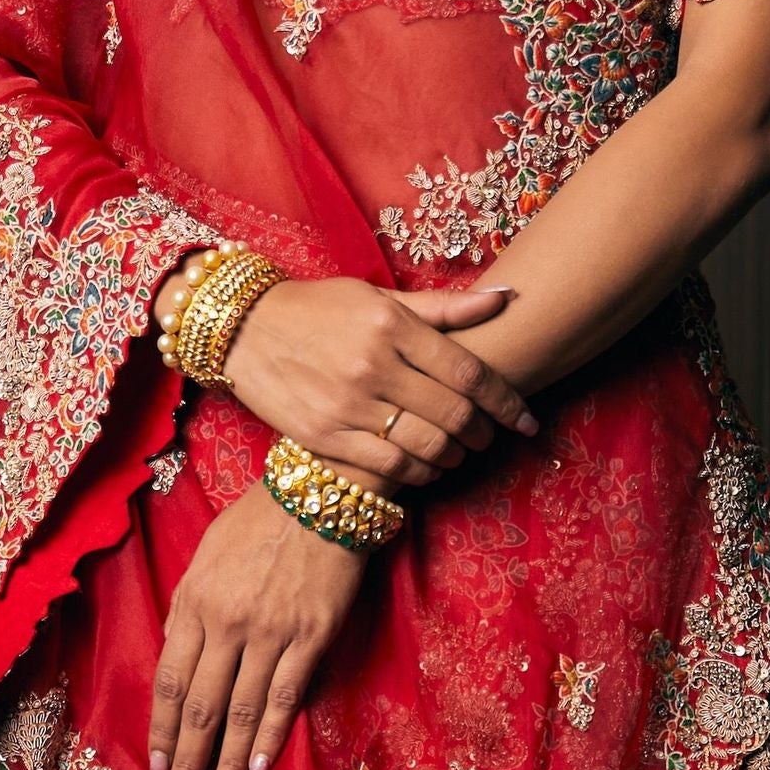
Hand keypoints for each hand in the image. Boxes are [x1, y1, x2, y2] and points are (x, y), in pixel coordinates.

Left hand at [150, 483, 368, 769]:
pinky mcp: (310, 637)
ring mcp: (270, 632)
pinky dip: (268, 737)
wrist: (321, 492)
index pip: (169, 682)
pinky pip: (284, 697)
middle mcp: (226, 623)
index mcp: (193, 603)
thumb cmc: (258, 522)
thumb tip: (182, 661)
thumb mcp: (206, 558)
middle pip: (198, 708)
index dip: (162, 732)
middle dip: (186, 764)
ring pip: (239, 712)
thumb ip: (191, 611)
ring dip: (226, 765)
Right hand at [178, 271, 539, 490]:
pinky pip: (390, 465)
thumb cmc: (318, 309)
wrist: (243, 331)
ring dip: (454, 455)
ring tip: (458, 451)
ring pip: (426, 445)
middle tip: (489, 436)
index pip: (467, 371)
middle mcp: (373, 364)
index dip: (505, 402)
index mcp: (390, 325)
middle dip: (483, 432)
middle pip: (454, 413)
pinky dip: (419, 472)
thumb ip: (442, 308)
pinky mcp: (326, 436)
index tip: (526, 421)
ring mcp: (348, 404)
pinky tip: (426, 465)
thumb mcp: (377, 298)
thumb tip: (504, 300)